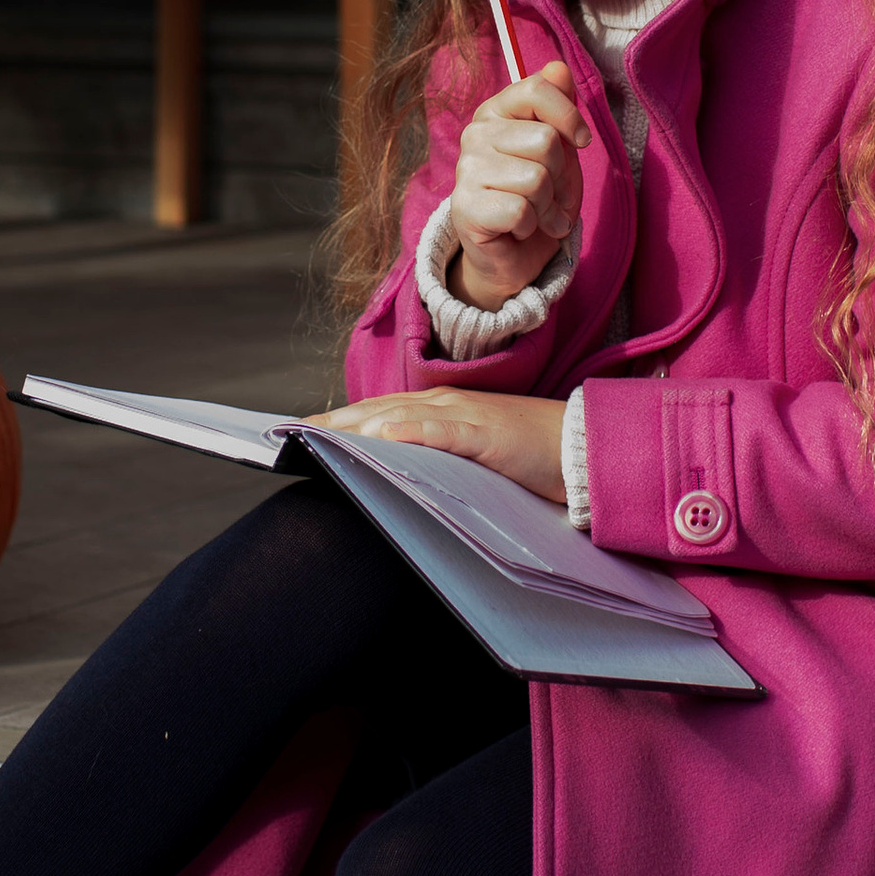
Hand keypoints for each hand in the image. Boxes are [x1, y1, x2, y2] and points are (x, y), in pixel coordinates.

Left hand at [309, 391, 567, 506]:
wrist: (585, 445)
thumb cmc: (534, 453)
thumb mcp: (476, 456)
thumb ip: (440, 457)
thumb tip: (398, 470)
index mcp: (443, 410)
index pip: (379, 414)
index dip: (338, 421)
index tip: (299, 433)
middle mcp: (447, 405)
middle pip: (377, 411)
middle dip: (333, 422)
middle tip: (289, 434)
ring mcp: (467, 417)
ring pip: (400, 416)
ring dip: (357, 425)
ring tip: (317, 434)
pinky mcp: (487, 435)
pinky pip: (444, 432)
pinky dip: (412, 432)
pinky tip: (383, 437)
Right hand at [448, 57, 589, 309]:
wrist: (514, 251)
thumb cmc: (539, 195)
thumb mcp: (559, 148)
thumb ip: (558, 107)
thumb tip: (558, 67)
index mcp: (496, 111)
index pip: (537, 89)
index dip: (569, 116)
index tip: (582, 141)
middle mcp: (475, 134)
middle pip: (545, 141)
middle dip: (561, 175)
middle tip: (550, 193)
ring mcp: (466, 170)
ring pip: (536, 179)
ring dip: (549, 206)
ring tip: (538, 213)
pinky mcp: (463, 207)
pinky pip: (521, 210)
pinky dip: (533, 226)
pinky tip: (521, 228)